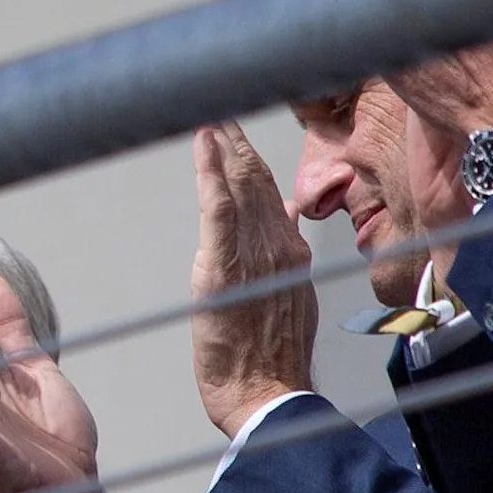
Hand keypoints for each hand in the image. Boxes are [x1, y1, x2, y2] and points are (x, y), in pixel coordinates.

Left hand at [190, 125, 316, 435]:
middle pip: (255, 177)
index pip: (267, 190)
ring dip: (223, 142)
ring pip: (240, 184)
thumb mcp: (285, 297)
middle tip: (216, 95)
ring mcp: (254, 255)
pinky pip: (221, 211)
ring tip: (207, 106)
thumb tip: (287, 215)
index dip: (247, 154)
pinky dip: (212, 173)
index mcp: (288, 251)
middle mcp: (277, 245)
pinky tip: (204, 142)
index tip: (231, 123)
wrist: (268, 397)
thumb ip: (283, 253)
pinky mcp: (226, 270)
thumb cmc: (270, 357)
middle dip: (235, 136)